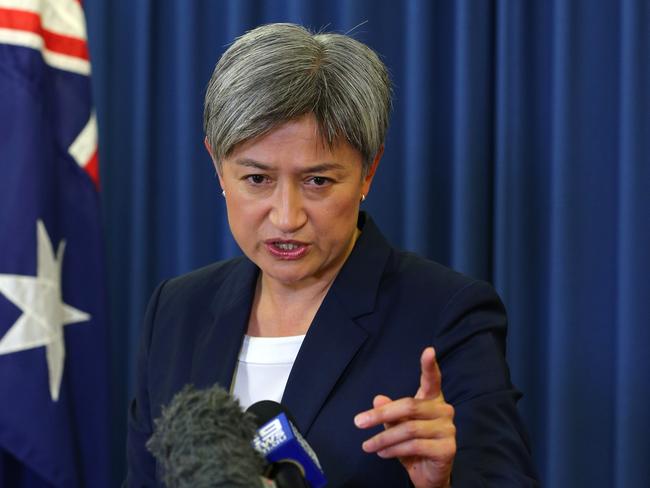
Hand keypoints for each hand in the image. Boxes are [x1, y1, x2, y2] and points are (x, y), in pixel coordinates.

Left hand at [354, 347, 455, 487]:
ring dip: (383, 438)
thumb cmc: (412, 446)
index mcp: (433, 400)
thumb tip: (378, 399)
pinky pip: (414, 446)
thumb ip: (389, 412)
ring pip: (409, 428)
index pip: (433, 380)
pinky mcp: (447, 448)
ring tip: (368, 445)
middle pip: (409, 406)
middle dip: (381, 415)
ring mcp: (448, 429)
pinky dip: (394, 450)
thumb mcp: (396, 427)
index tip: (428, 350)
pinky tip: (382, 453)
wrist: (428, 475)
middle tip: (359, 422)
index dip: (430, 366)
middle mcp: (444, 410)